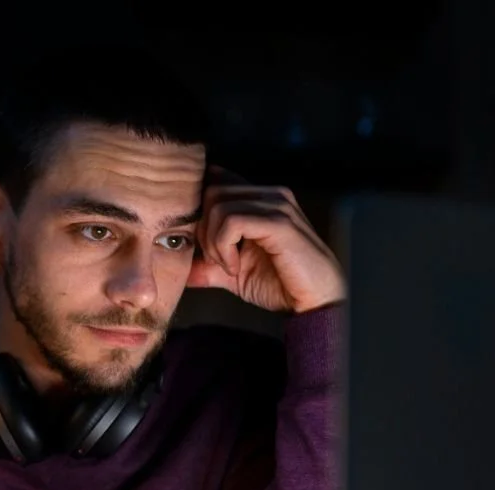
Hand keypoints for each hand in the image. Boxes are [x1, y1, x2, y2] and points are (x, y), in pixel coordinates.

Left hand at [187, 166, 345, 312]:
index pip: (216, 181)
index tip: (200, 244)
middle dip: (203, 229)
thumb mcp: (232, 273)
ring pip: (218, 205)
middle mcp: (269, 194)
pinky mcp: (280, 223)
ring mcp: (277, 205)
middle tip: (215, 260)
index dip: (199, 211)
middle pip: (211, 192)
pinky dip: (224, 247)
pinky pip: (233, 221)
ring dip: (213, 241)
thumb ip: (206, 265)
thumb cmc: (280, 284)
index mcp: (258, 199)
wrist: (317, 302)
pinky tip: (236, 267)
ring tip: (228, 265)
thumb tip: (178, 267)